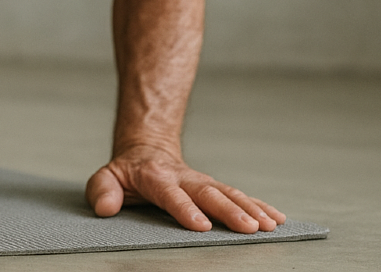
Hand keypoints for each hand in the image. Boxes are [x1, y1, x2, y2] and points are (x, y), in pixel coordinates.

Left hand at [86, 144, 285, 233]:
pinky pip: (240, 197)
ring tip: (269, 225)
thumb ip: (103, 191)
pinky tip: (277, 218)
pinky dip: (259, 206)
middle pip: (209, 194)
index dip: (185, 209)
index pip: (171, 195)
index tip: (201, 225)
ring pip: (230, 194)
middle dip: (231, 211)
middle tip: (250, 227)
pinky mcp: (216, 188)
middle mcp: (185, 179)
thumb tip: (105, 208)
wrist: (147, 152)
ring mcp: (203, 183)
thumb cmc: (127, 172)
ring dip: (251, 209)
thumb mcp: (107, 177)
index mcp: (157, 178)